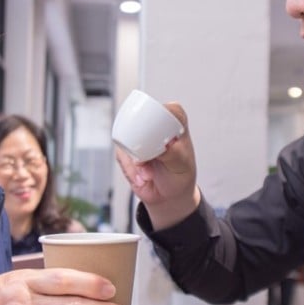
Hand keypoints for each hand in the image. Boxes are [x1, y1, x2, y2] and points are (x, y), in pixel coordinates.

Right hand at [115, 101, 200, 229]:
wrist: (167, 195)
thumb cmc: (179, 175)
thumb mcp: (182, 166)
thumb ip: (174, 154)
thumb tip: (165, 145)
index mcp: (176, 123)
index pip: (169, 109)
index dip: (163, 122)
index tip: (162, 144)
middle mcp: (157, 125)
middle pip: (143, 121)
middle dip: (143, 148)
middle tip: (147, 162)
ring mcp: (140, 136)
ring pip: (129, 140)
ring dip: (136, 162)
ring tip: (148, 174)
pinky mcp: (126, 148)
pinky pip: (122, 155)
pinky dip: (131, 170)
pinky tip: (142, 177)